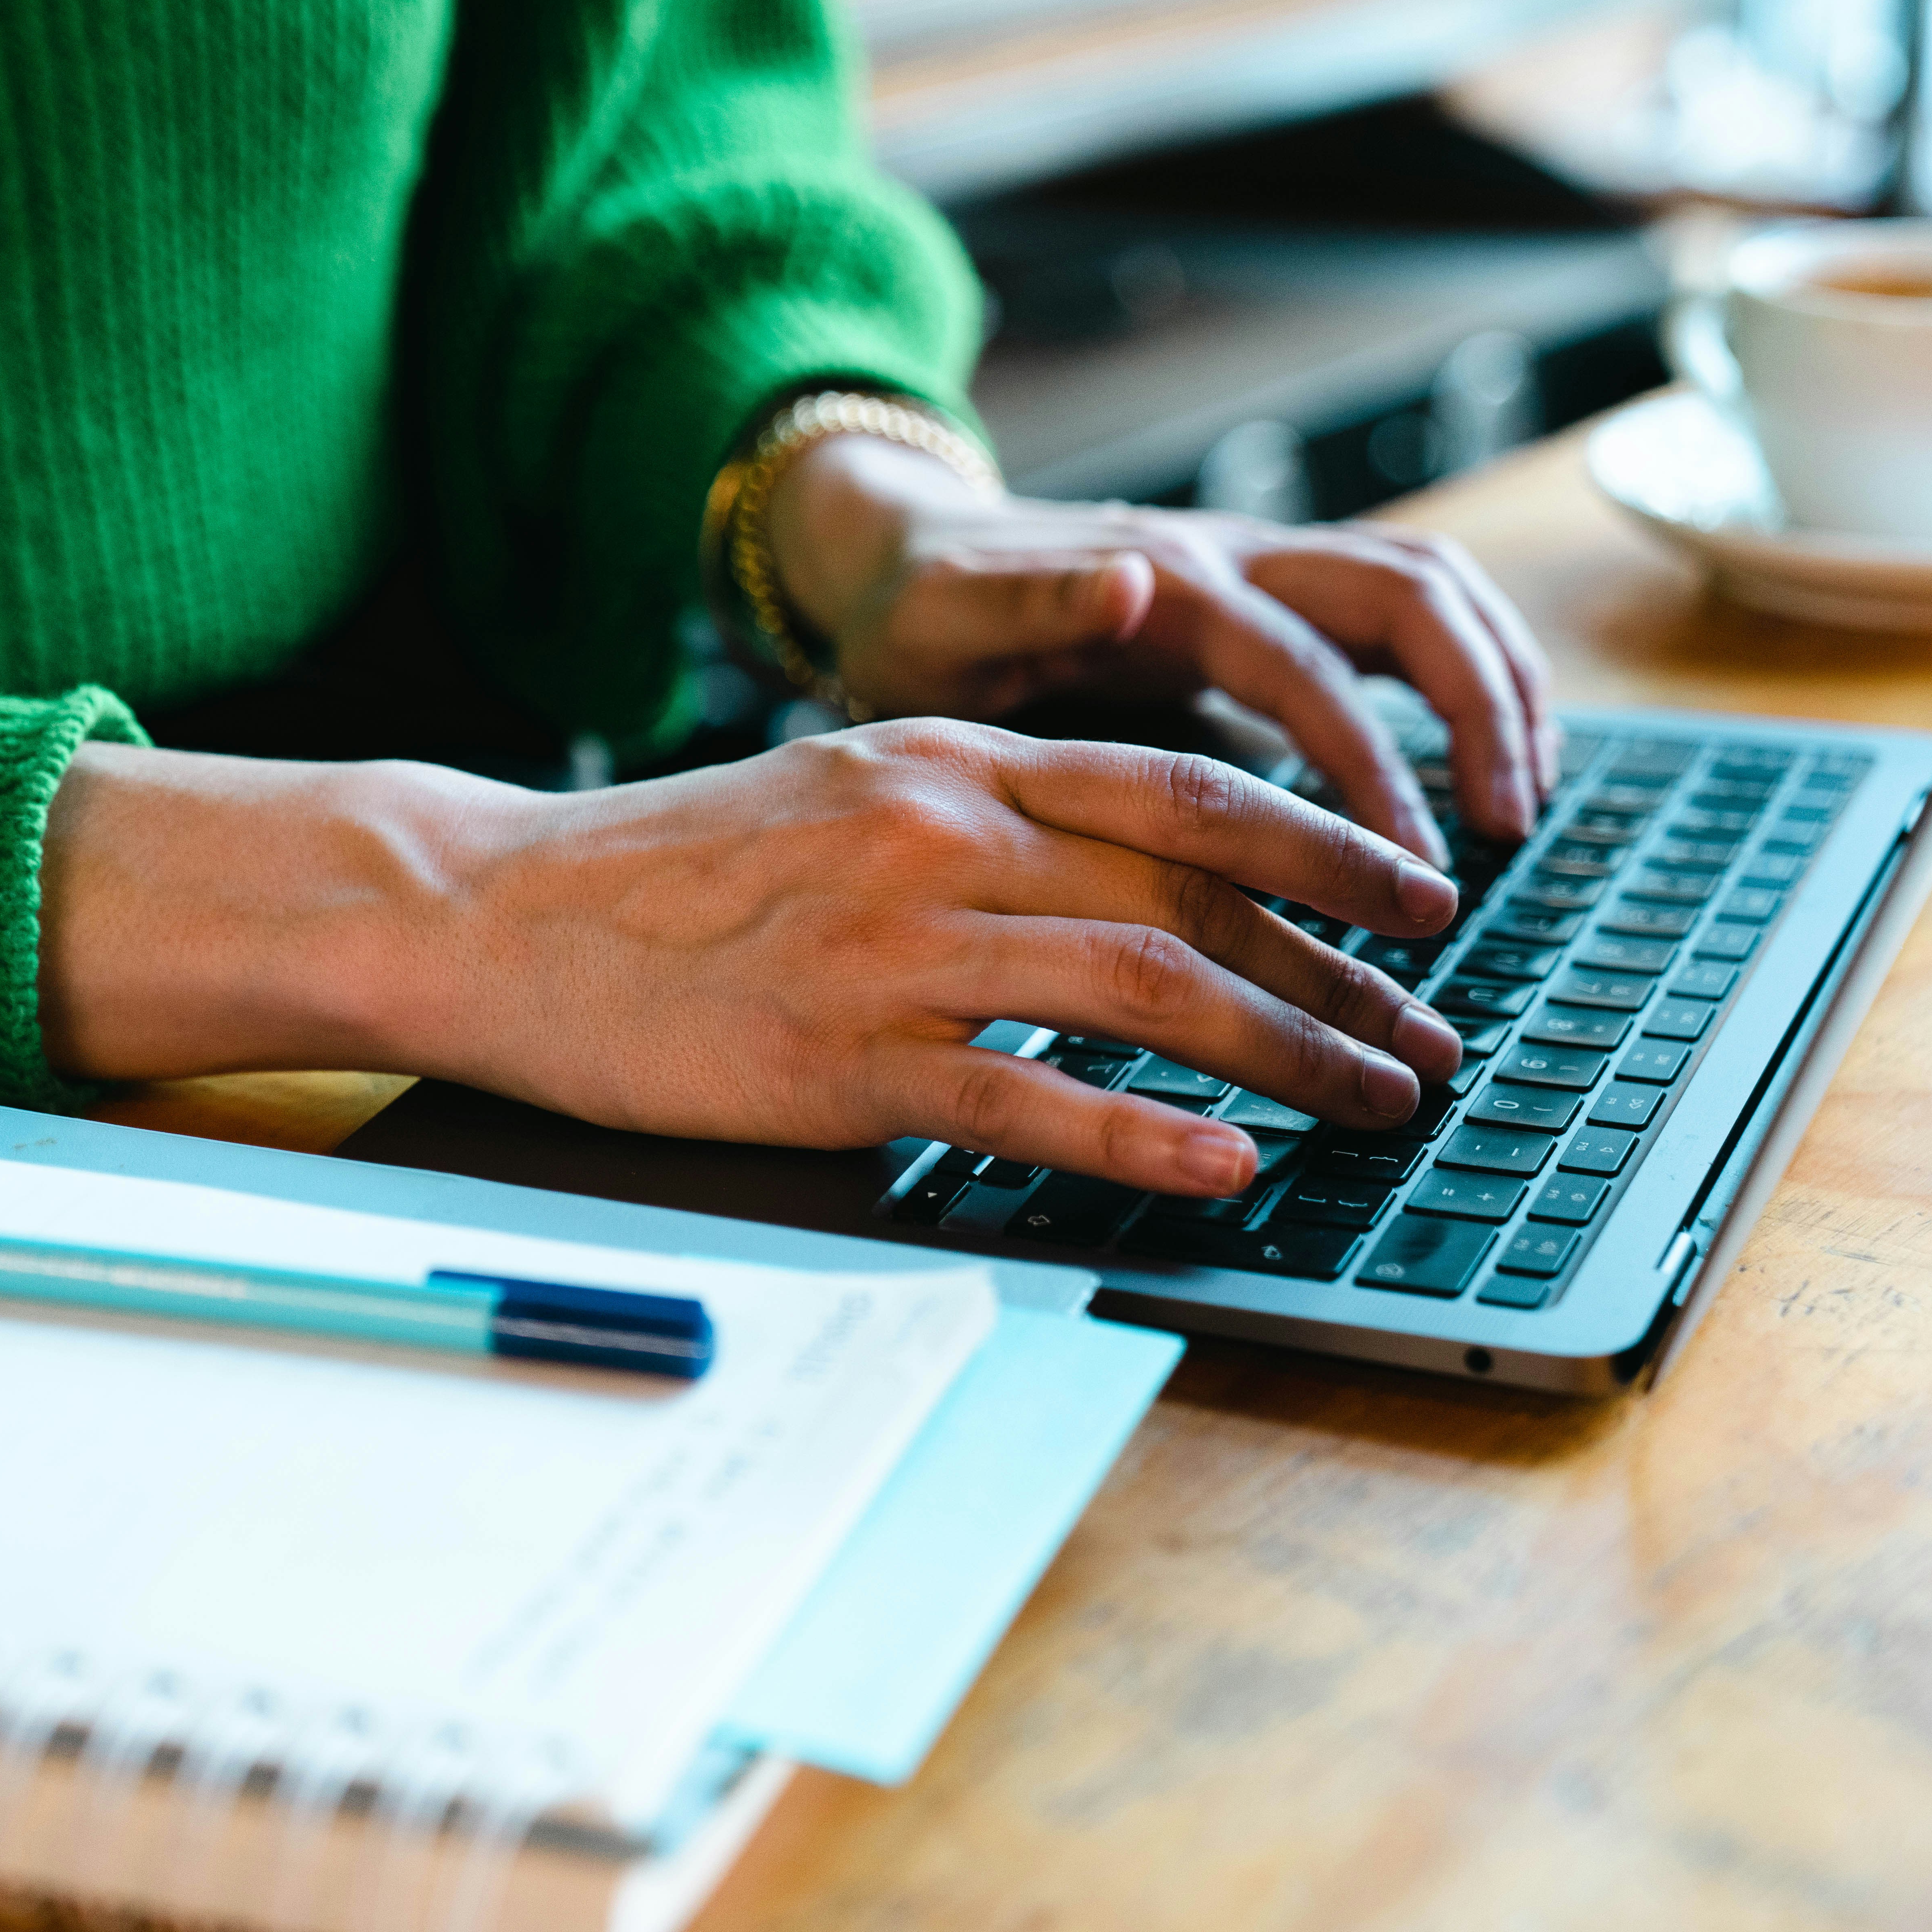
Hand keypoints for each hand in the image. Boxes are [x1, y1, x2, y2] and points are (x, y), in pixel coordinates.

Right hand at [40, 726, 1465, 1199]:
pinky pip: (1023, 1100)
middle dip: (1342, 969)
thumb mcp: (840, 790)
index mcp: (944, 762)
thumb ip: (975, 811)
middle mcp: (939, 837)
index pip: (1182, 789)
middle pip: (1192, 896)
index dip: (1322, 841)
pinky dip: (1141, 1137)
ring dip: (1288, 1052)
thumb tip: (1115, 869)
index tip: (1421, 893)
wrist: (500, 908)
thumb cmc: (672, 871)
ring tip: (1381, 1104)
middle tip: (1431, 1036)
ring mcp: (892, 949)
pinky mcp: (839, 1062)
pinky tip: (1229, 1168)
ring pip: (1140, 992)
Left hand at [764, 433, 1559, 865]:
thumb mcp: (945, 623)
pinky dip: (1461, 681)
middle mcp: (1234, 556)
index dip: (1372, 765)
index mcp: (1166, 580)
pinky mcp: (1272, 601)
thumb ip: (1029, 607)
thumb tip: (1123, 580)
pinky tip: (1478, 770)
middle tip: (1509, 826)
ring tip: (1520, 800)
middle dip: (1480, 703)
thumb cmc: (920, 616)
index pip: (1307, 667)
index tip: (1410, 866)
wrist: (902, 561)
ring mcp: (1263, 568)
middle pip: (1408, 596)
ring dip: (1495, 682)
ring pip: (1426, 592)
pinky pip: (1398, 621)